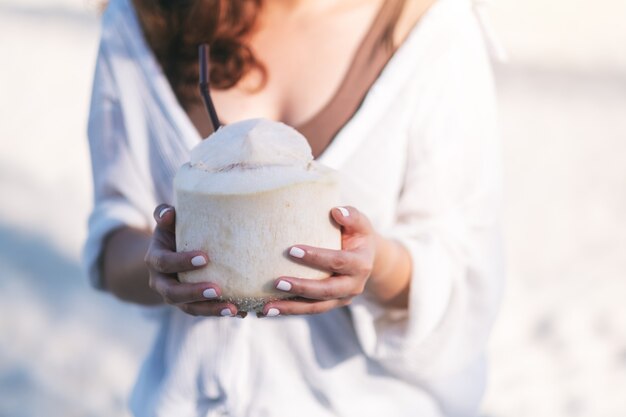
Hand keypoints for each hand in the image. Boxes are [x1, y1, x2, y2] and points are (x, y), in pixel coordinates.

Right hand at [144, 204, 242, 316]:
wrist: (164, 257)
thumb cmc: (172, 233)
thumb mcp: (166, 224)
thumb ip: (164, 215)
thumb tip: (169, 212)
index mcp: (155, 260)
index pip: (165, 263)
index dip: (182, 262)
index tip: (205, 258)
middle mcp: (160, 282)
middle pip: (173, 293)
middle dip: (194, 292)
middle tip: (217, 290)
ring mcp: (173, 297)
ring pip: (188, 308)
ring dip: (210, 310)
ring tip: (232, 308)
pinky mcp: (188, 305)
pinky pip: (202, 312)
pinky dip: (219, 312)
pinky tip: (240, 312)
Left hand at [260, 206, 375, 316]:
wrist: (367, 258)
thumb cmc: (356, 234)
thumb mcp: (360, 223)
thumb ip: (351, 215)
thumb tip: (336, 212)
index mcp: (361, 264)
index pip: (338, 262)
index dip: (316, 257)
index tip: (291, 250)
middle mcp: (354, 285)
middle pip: (327, 290)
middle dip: (302, 287)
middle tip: (277, 282)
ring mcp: (342, 298)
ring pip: (316, 307)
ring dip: (291, 308)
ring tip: (267, 307)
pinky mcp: (331, 305)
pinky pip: (310, 310)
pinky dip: (290, 311)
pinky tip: (268, 310)